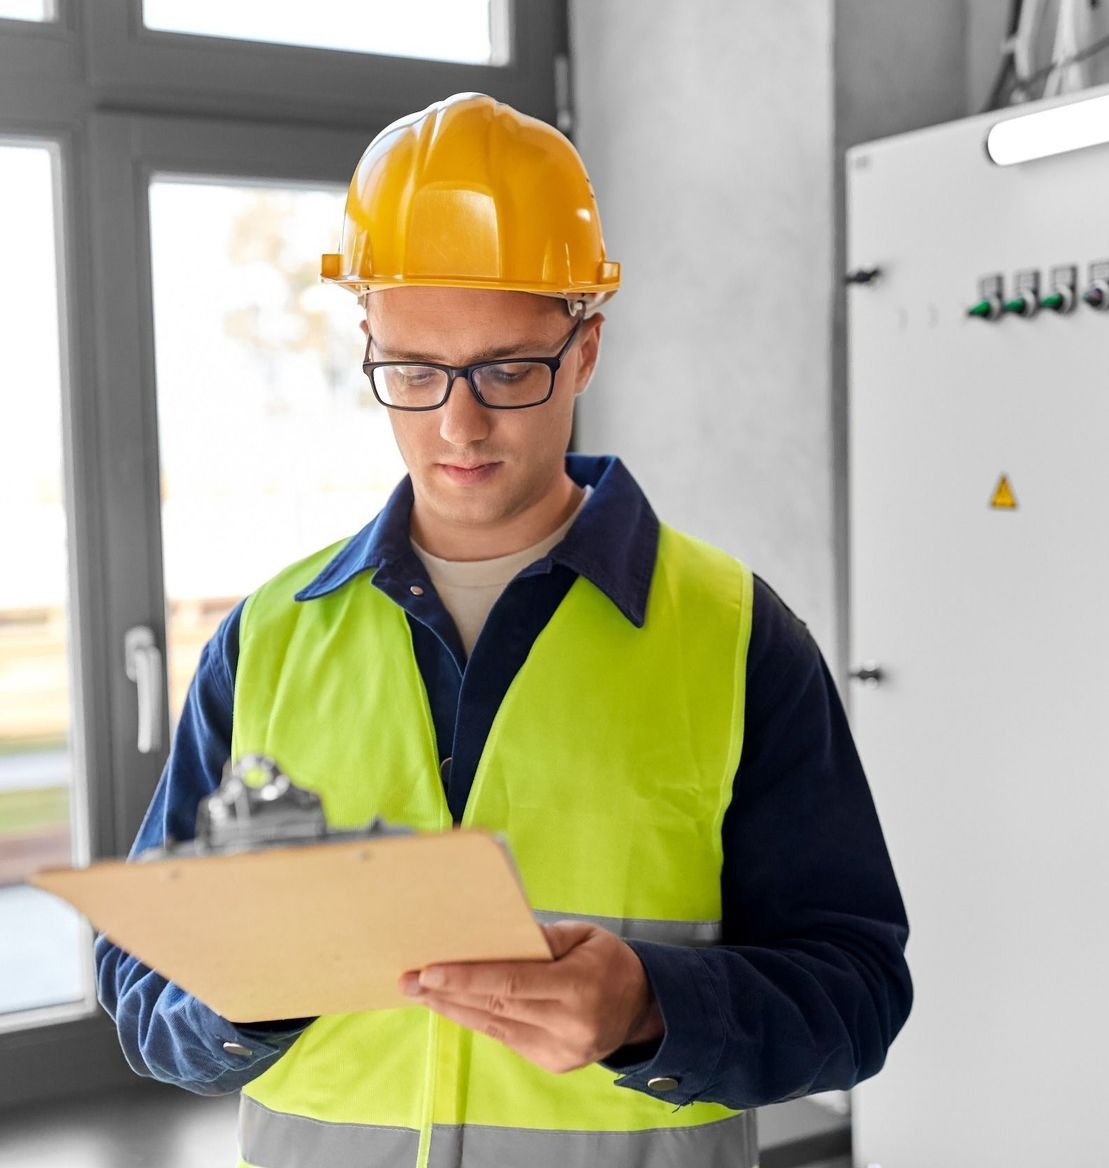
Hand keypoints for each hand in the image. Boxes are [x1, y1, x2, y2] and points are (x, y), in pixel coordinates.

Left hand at [397, 920, 663, 1073]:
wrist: (643, 1008)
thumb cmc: (610, 961)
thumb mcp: (586, 934)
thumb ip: (544, 936)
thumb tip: (496, 932)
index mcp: (580, 986)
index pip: (512, 982)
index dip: (467, 977)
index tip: (429, 970)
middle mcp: (570, 1024)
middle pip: (496, 1007)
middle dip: (447, 993)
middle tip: (408, 979)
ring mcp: (560, 1049)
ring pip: (494, 1026)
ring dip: (452, 1008)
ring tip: (419, 992)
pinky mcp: (553, 1062)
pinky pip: (505, 1037)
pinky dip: (475, 1019)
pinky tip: (451, 1006)